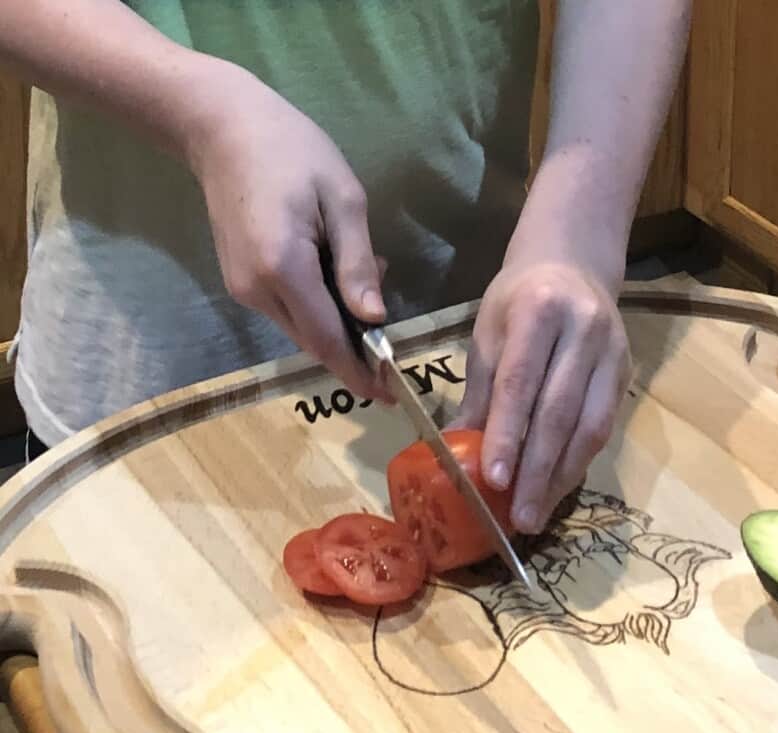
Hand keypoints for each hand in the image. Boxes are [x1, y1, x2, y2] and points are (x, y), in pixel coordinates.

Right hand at [186, 64, 387, 397]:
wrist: (223, 128)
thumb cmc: (293, 151)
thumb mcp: (343, 200)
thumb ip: (357, 265)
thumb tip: (376, 319)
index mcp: (284, 269)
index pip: (328, 340)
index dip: (360, 371)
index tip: (389, 395)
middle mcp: (257, 290)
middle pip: (314, 341)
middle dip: (355, 348)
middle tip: (389, 324)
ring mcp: (243, 289)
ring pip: (302, 329)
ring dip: (339, 322)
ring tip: (370, 272)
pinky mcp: (240, 282)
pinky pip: (288, 310)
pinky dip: (319, 306)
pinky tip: (337, 270)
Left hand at [452, 258, 631, 533]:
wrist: (574, 263)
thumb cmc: (518, 299)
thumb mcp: (488, 332)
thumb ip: (481, 390)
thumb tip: (458, 450)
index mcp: (538, 311)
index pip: (521, 382)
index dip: (508, 434)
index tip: (494, 480)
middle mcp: (583, 330)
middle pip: (560, 411)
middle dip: (538, 470)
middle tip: (520, 517)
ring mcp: (612, 351)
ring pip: (591, 425)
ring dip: (563, 476)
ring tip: (538, 512)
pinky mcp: (626, 371)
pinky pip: (604, 425)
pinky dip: (579, 460)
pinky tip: (558, 486)